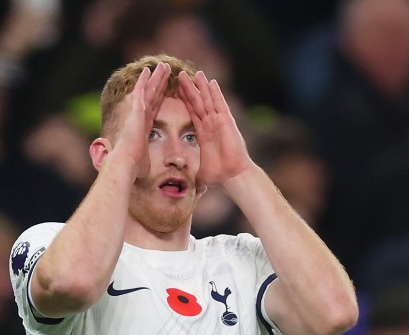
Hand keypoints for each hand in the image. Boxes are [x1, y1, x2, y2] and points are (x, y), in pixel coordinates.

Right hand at [109, 61, 170, 178]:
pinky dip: (144, 81)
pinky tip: (148, 70)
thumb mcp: (145, 163)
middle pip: (153, 95)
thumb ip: (146, 162)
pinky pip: (141, 92)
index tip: (164, 89)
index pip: (154, 108)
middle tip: (166, 70)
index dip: (159, 97)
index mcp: (143, 127)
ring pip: (148, 90)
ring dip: (156, 77)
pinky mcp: (136, 111)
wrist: (126, 163)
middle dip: (160, 83)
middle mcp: (140, 117)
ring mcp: (137, 113)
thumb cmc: (134, 167)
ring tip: (163, 66)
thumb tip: (148, 175)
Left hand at [177, 70, 253, 188]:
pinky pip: (219, 104)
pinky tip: (210, 82)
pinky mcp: (226, 122)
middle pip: (198, 102)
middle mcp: (211, 124)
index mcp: (203, 133)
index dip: (184, 101)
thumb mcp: (200, 173)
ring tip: (194, 72)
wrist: (233, 175)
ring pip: (207, 100)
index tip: (176, 90)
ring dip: (201, 86)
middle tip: (179, 75)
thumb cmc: (219, 174)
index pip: (192, 113)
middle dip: (189, 89)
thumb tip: (187, 188)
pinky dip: (215, 93)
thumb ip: (193, 176)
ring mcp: (219, 121)